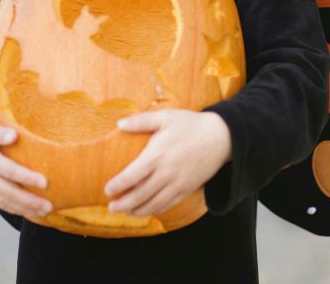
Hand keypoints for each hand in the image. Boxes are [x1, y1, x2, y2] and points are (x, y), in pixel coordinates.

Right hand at [0, 117, 50, 217]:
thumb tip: (13, 136)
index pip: (8, 170)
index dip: (26, 177)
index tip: (44, 182)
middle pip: (8, 191)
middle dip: (29, 201)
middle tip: (49, 206)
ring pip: (5, 201)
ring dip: (25, 209)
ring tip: (45, 212)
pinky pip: (0, 204)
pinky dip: (16, 210)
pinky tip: (31, 213)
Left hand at [105, 109, 231, 216]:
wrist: (221, 137)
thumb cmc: (191, 124)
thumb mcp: (166, 117)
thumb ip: (141, 121)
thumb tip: (119, 123)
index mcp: (157, 155)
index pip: (130, 176)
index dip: (117, 186)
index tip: (107, 190)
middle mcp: (166, 173)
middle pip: (139, 196)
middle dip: (122, 204)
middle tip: (111, 207)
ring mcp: (177, 184)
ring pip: (153, 204)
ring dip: (136, 211)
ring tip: (125, 212)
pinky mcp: (187, 189)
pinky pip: (168, 205)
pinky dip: (154, 210)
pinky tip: (146, 209)